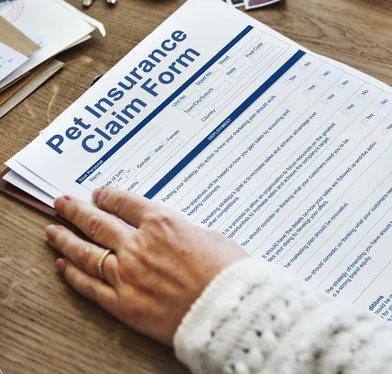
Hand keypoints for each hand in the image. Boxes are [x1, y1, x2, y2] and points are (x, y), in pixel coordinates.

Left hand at [46, 187, 247, 344]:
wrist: (227, 309)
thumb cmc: (227, 272)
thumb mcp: (210, 237)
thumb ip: (183, 232)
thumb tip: (171, 234)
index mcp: (162, 223)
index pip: (125, 203)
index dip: (107, 196)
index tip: (98, 194)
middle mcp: (138, 245)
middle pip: (98, 223)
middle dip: (77, 211)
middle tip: (62, 203)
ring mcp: (126, 274)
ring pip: (86, 252)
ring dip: (66, 239)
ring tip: (53, 231)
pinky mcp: (123, 303)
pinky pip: (90, 286)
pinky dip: (73, 275)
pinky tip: (63, 266)